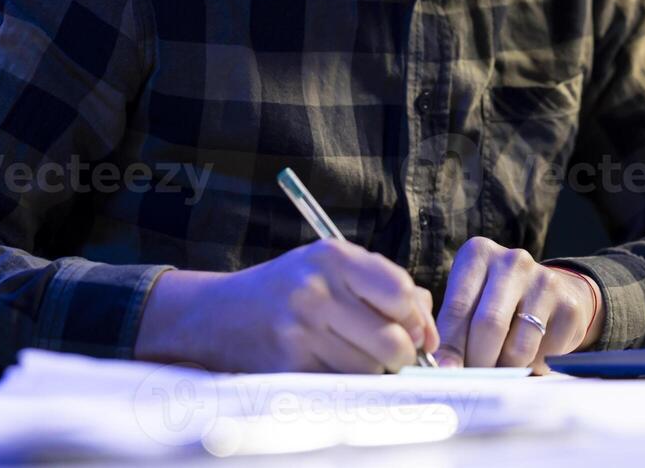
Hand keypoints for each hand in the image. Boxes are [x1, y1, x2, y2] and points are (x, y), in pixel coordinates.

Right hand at [135, 239, 438, 372]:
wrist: (215, 315)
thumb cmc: (287, 289)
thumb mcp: (330, 267)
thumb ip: (384, 285)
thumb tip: (430, 331)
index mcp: (333, 258)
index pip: (402, 294)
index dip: (418, 319)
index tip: (417, 332)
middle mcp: (316, 292)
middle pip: (393, 341)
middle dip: (401, 353)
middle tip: (390, 352)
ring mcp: (299, 332)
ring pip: (370, 369)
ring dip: (373, 371)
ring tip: (354, 355)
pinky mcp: (286, 368)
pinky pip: (341, 386)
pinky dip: (347, 383)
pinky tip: (331, 366)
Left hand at [432, 236, 602, 371]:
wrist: (552, 292)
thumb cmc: (496, 301)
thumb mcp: (469, 301)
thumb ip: (452, 330)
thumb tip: (445, 367)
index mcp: (479, 254)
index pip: (457, 308)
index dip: (450, 347)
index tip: (446, 373)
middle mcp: (513, 261)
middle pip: (489, 325)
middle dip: (478, 362)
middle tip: (474, 381)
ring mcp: (545, 281)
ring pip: (518, 347)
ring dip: (505, 370)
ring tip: (500, 370)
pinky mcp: (569, 307)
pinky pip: (545, 355)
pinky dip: (532, 367)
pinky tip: (528, 358)